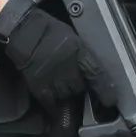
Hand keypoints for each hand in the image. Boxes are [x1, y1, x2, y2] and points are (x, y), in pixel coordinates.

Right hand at [0, 0, 114, 110]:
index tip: (110, 100)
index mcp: (79, 53)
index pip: (96, 74)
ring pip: (67, 95)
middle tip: (71, 79)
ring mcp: (55, 79)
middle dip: (79, 85)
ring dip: (65, 92)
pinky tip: (54, 104)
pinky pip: (51, 103)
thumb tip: (88, 67)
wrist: (24, 33)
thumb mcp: (72, 37)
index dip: (104, 89)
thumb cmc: (47, 30)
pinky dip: (53, 106)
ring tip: (59, 83)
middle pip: (80, 87)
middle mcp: (70, 68)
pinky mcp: (40, 87)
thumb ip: (81, 53)